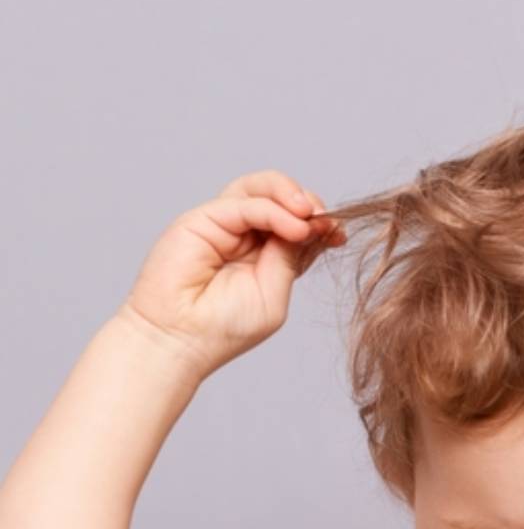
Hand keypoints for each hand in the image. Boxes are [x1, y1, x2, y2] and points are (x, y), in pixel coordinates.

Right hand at [117, 168, 347, 379]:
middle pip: (280, 199)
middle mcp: (243, 235)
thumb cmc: (222, 327)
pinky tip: (294, 228)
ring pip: (259, 188)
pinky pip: (245, 204)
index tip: (339, 234)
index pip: (297, 226)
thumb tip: (308, 225)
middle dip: (309, 204)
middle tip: (327, 222)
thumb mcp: (273, 292)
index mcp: (264, 256)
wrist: (179, 339)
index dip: (320, 223)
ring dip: (291, 194)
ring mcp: (222, 225)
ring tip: (310, 213)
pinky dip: (274, 211)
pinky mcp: (202, 219)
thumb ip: (289, 258)